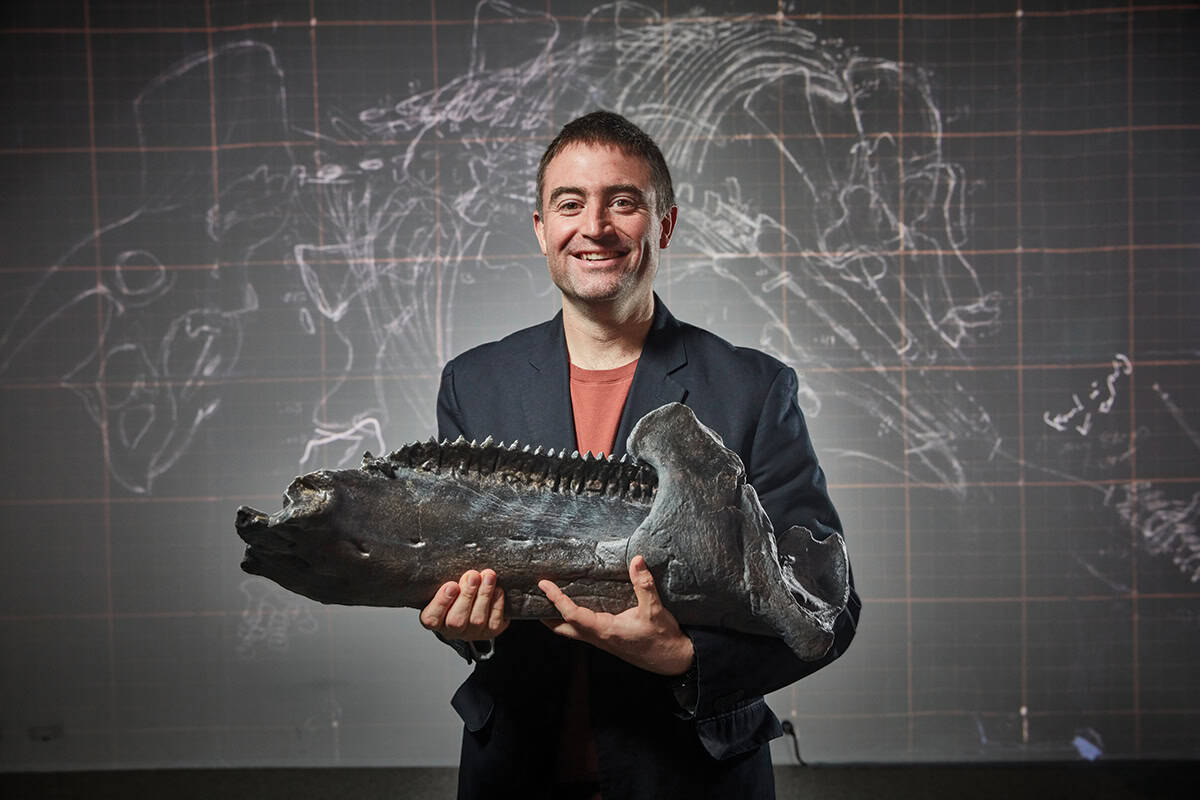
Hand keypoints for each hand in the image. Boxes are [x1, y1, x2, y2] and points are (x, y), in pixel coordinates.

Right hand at [419, 568, 508, 640]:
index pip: (432, 617)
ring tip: (488, 576)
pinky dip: (497, 603)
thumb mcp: (443, 584)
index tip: (451, 585)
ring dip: (484, 595)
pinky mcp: (490, 631)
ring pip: (477, 619)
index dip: (441, 602)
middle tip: (472, 576)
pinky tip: (498, 589)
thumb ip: (445, 576)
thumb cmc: (454, 592)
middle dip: (467, 595)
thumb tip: (453, 554)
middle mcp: (452, 630)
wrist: (473, 606)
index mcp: (434, 619)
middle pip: (457, 620)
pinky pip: (494, 620)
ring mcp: (472, 633)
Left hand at [538, 555, 693, 674]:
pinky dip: (572, 620)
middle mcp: (598, 638)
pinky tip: (577, 608)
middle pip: (562, 629)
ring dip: (557, 618)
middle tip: (534, 599)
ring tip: (550, 601)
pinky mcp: (608, 641)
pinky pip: (583, 631)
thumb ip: (644, 585)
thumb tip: (637, 560)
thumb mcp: (655, 610)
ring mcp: (602, 641)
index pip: (572, 614)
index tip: (544, 584)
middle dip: (545, 615)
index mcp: (605, 630)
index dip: (556, 599)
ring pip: (571, 632)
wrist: (673, 660)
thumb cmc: (662, 638)